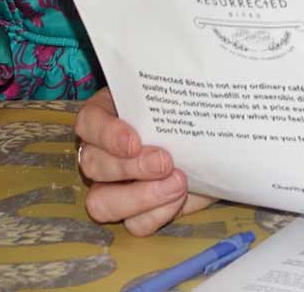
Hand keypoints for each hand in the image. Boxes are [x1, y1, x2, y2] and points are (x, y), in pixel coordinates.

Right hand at [74, 87, 215, 235]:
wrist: (215, 146)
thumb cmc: (190, 112)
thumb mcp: (180, 96)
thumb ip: (172, 92)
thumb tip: (184, 79)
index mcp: (107, 116)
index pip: (88, 123)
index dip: (107, 134)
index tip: (135, 141)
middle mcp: (102, 153)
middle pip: (92, 165)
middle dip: (129, 167)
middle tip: (165, 161)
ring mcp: (114, 188)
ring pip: (102, 203)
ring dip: (139, 197)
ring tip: (177, 183)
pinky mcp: (137, 214)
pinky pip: (134, 224)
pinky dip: (157, 214)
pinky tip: (179, 198)